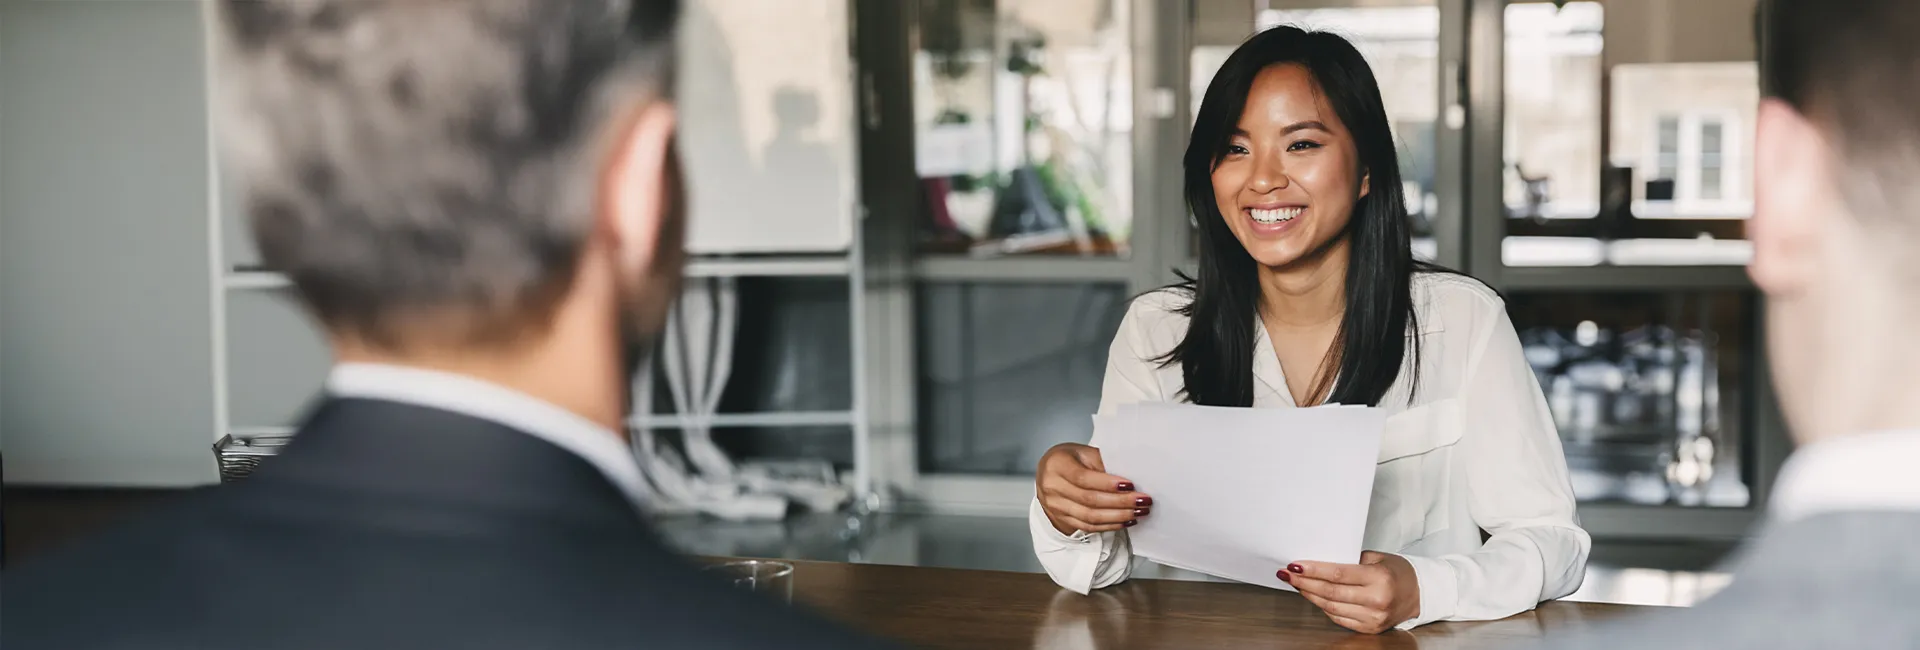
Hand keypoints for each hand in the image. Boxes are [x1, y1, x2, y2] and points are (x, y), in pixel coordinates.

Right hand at [1035, 443, 1150, 535]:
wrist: (1050, 473)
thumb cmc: (1071, 459)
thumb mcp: (1084, 452)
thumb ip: (1103, 462)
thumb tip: (1133, 475)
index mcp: (1057, 464)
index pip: (1083, 478)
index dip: (1107, 484)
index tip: (1130, 485)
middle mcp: (1052, 486)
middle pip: (1089, 499)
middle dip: (1120, 502)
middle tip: (1143, 500)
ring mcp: (1056, 506)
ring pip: (1090, 516)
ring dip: (1119, 516)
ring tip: (1139, 511)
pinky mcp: (1062, 519)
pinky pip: (1089, 527)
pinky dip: (1110, 525)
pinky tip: (1126, 521)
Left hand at [1280, 552, 1420, 633]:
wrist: (1420, 593)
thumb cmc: (1398, 571)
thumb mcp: (1377, 557)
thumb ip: (1350, 559)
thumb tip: (1318, 561)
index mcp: (1379, 578)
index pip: (1338, 574)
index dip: (1313, 571)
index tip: (1295, 565)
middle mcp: (1377, 600)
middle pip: (1331, 592)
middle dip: (1305, 583)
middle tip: (1287, 574)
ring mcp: (1373, 617)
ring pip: (1332, 607)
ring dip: (1310, 595)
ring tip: (1297, 584)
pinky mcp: (1370, 629)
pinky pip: (1339, 618)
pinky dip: (1323, 607)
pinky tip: (1314, 597)